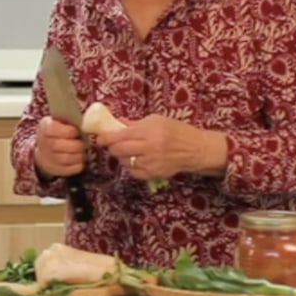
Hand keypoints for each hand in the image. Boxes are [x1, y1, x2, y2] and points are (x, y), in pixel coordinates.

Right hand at [34, 116, 86, 177]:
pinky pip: (67, 170)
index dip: (67, 131)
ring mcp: (47, 157)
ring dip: (78, 155)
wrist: (46, 149)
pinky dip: (77, 165)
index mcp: (45, 127)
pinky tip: (81, 160)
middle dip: (75, 145)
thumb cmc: (58, 132)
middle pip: (57, 145)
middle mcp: (43, 143)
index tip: (77, 131)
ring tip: (84, 151)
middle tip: (84, 143)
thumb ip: (69, 121)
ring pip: (64, 159)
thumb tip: (88, 121)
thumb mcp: (60, 122)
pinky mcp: (54, 169)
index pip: (52, 129)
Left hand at [95, 114, 222, 180]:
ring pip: (125, 162)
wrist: (195, 149)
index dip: (106, 138)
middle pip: (119, 150)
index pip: (120, 136)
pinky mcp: (154, 174)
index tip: (99, 138)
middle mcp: (149, 148)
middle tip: (111, 144)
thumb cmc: (176, 130)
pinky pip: (133, 172)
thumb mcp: (156, 120)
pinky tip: (136, 159)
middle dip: (111, 147)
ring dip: (121, 156)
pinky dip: (130, 166)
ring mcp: (151, 163)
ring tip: (128, 150)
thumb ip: (135, 123)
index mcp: (149, 131)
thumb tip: (116, 123)